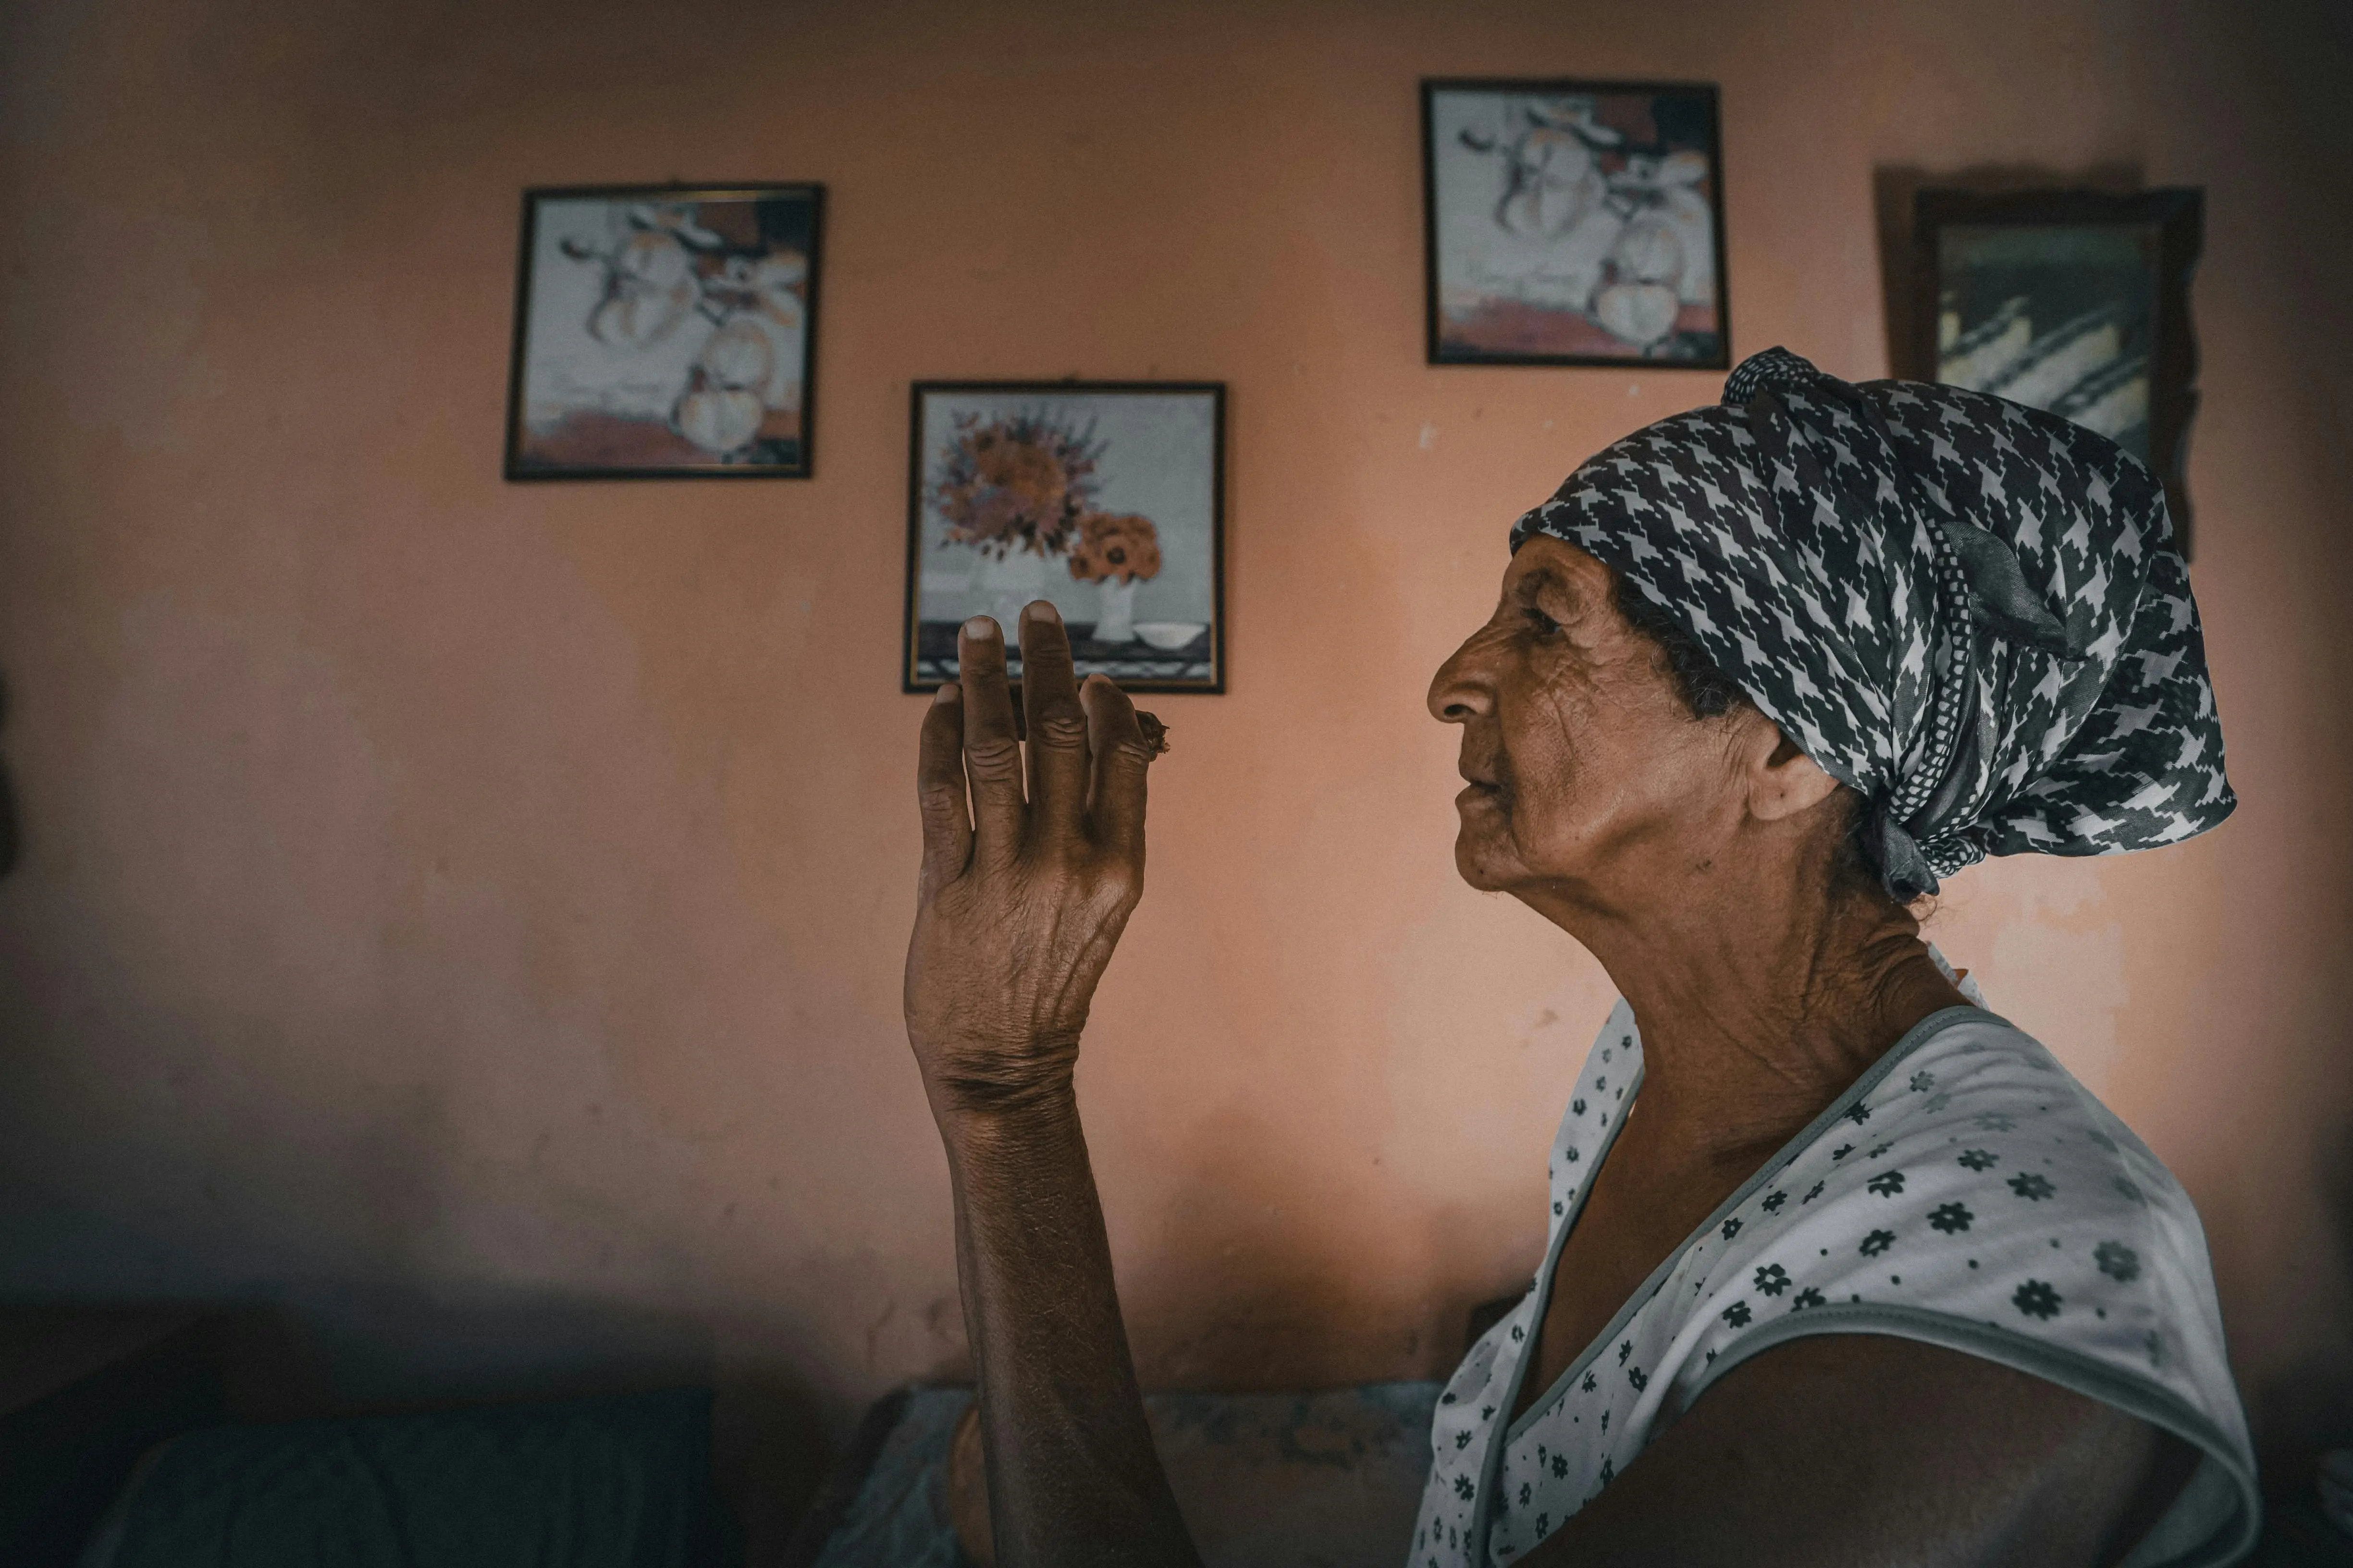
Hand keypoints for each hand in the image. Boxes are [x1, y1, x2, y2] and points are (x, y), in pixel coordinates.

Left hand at [904, 603, 1157, 1120]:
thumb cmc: (1055, 975)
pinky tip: (939, 706)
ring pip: (994, 748)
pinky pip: (941, 790)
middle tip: (1034, 611)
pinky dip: (939, 737)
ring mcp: (1006, 873)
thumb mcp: (1103, 905)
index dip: (1105, 699)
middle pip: (1057, 732)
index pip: (1122, 753)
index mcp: (1122, 866)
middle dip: (1045, 659)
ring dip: (982, 678)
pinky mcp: (947, 886)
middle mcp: (1069, 863)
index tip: (1089, 670)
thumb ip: (1101, 825)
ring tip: (975, 633)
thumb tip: (1096, 736)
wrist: (1004, 1064)